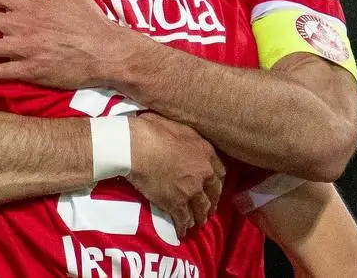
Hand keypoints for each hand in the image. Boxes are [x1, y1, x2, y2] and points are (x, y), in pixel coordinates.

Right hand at [127, 113, 224, 238]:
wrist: (135, 146)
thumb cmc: (152, 129)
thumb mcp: (179, 125)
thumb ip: (189, 137)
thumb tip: (185, 137)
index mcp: (205, 152)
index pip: (220, 172)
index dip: (217, 182)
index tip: (213, 187)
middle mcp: (203, 173)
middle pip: (214, 193)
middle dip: (212, 203)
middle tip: (208, 209)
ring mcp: (191, 190)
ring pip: (201, 209)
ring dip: (200, 217)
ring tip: (197, 223)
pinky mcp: (176, 203)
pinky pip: (184, 219)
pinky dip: (183, 227)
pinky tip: (182, 231)